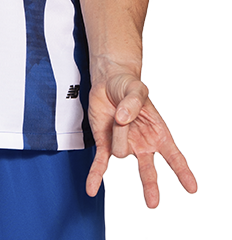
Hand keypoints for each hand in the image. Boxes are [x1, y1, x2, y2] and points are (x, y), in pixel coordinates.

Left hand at [85, 71, 197, 207]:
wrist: (107, 81)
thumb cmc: (127, 85)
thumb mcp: (136, 89)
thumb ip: (132, 103)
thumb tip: (123, 119)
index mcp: (157, 132)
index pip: (173, 155)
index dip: (182, 171)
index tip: (191, 187)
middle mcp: (142, 143)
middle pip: (148, 169)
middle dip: (150, 184)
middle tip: (153, 202)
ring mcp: (124, 146)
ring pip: (120, 150)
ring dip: (117, 132)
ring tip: (117, 113)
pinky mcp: (104, 144)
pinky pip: (100, 163)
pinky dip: (95, 175)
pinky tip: (91, 188)